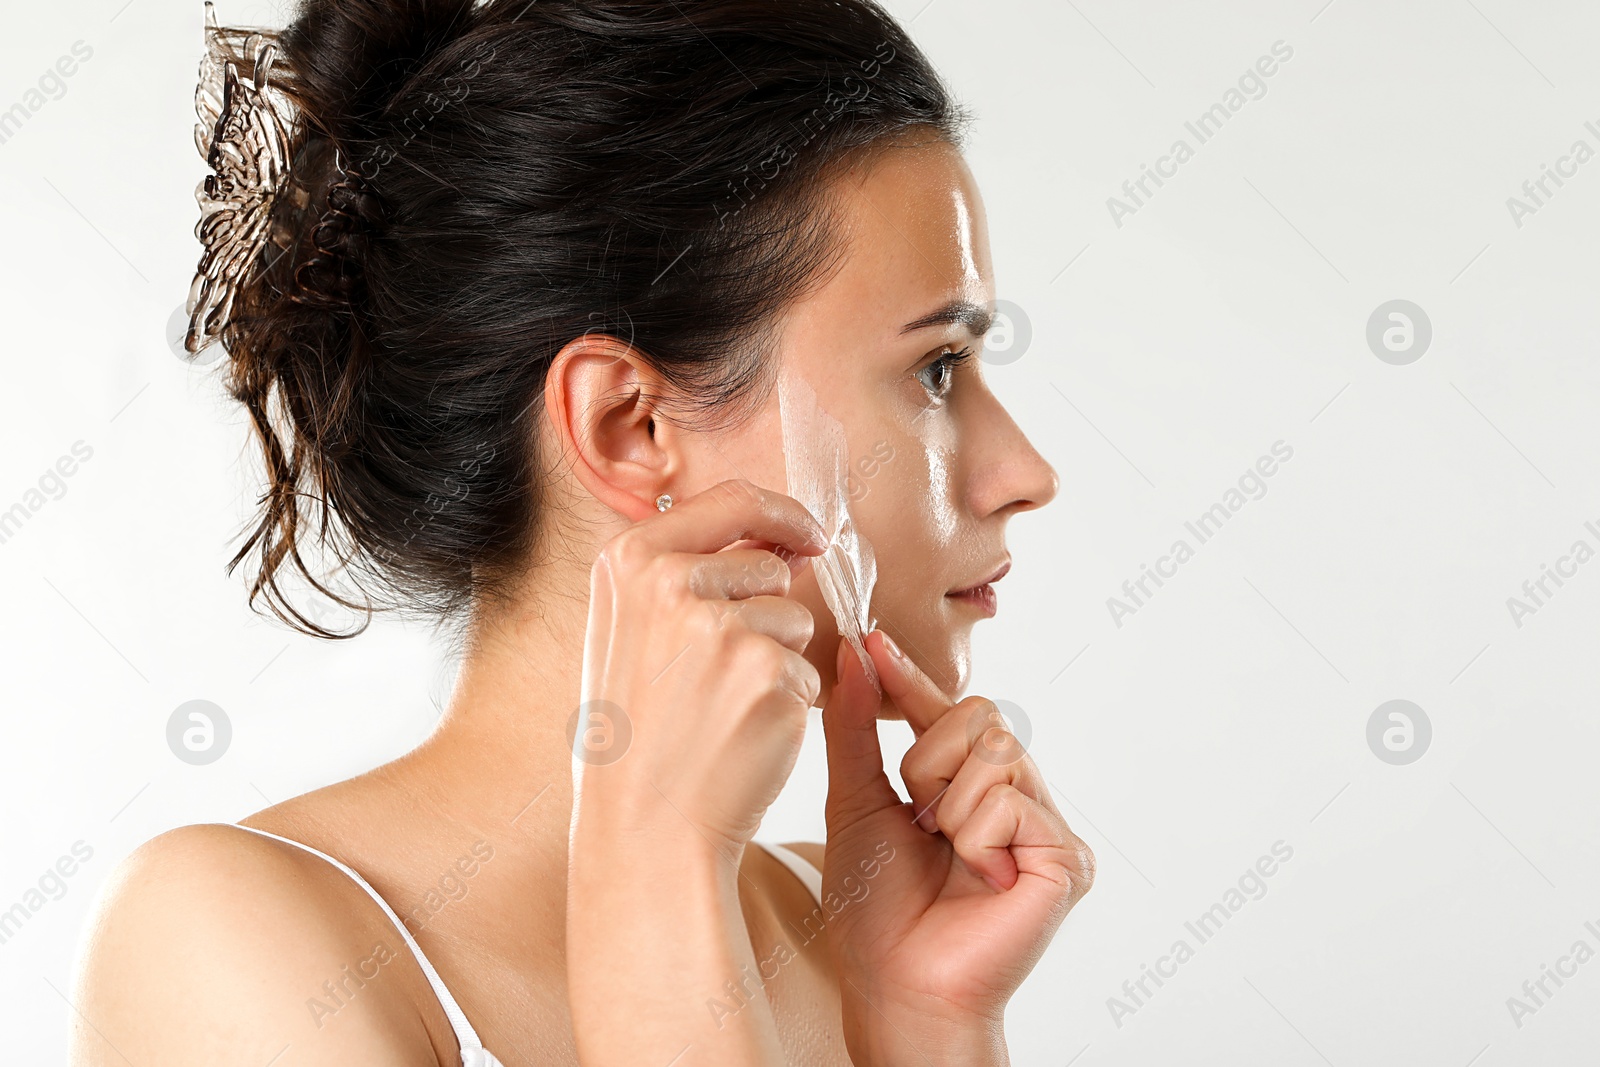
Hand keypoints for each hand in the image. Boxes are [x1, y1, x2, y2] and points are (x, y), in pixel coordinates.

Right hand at [572, 477, 827, 851]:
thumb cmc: (640, 734)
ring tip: (722, 707)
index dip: (782, 513)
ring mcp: (722, 627)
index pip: (731, 499)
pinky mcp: (768, 672)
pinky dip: (788, 703)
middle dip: (767, 611)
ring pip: (795, 618)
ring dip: (779, 658)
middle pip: (769, 565)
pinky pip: (808, 671)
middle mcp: (671, 582)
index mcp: (631, 560)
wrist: (644, 825)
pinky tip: (742, 733)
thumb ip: (687, 573)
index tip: (810, 534)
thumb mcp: (632, 631)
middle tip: (717, 676)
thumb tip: (782, 542)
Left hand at [819, 629, 1094, 1065]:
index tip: (870, 641)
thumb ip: (854, 730)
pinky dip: (977, 836)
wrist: (896, 986)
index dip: (910, 680)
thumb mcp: (854, 803)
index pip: (947, 711)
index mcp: (968, 785)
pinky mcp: (1067, 857)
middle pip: (979, 714)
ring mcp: (1046, 826)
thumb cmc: (876, 910)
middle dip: (928, 760)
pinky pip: (1013, 799)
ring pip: (995, 751)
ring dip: (949, 803)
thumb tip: (855, 656)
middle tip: (920, 819)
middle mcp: (1015, 797)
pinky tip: (980, 878)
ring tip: (948, 854)